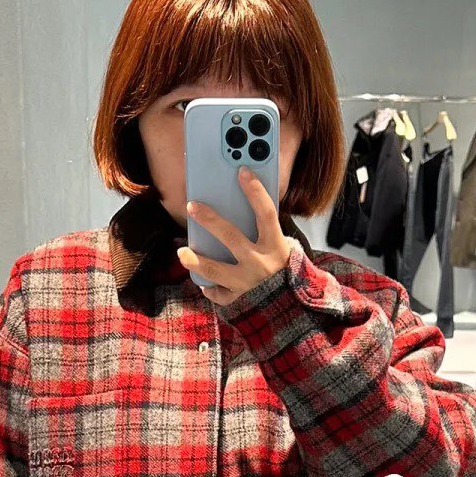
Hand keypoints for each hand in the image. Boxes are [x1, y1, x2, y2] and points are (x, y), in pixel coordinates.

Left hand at [177, 167, 293, 304]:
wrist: (294, 305)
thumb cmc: (283, 268)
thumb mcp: (280, 245)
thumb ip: (264, 228)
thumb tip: (239, 203)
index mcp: (276, 246)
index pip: (266, 214)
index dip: (255, 192)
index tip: (242, 171)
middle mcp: (261, 264)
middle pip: (232, 237)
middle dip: (211, 220)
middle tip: (192, 206)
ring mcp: (249, 283)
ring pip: (218, 271)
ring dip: (198, 261)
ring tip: (182, 253)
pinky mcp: (241, 299)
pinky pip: (220, 295)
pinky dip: (210, 289)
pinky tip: (203, 282)